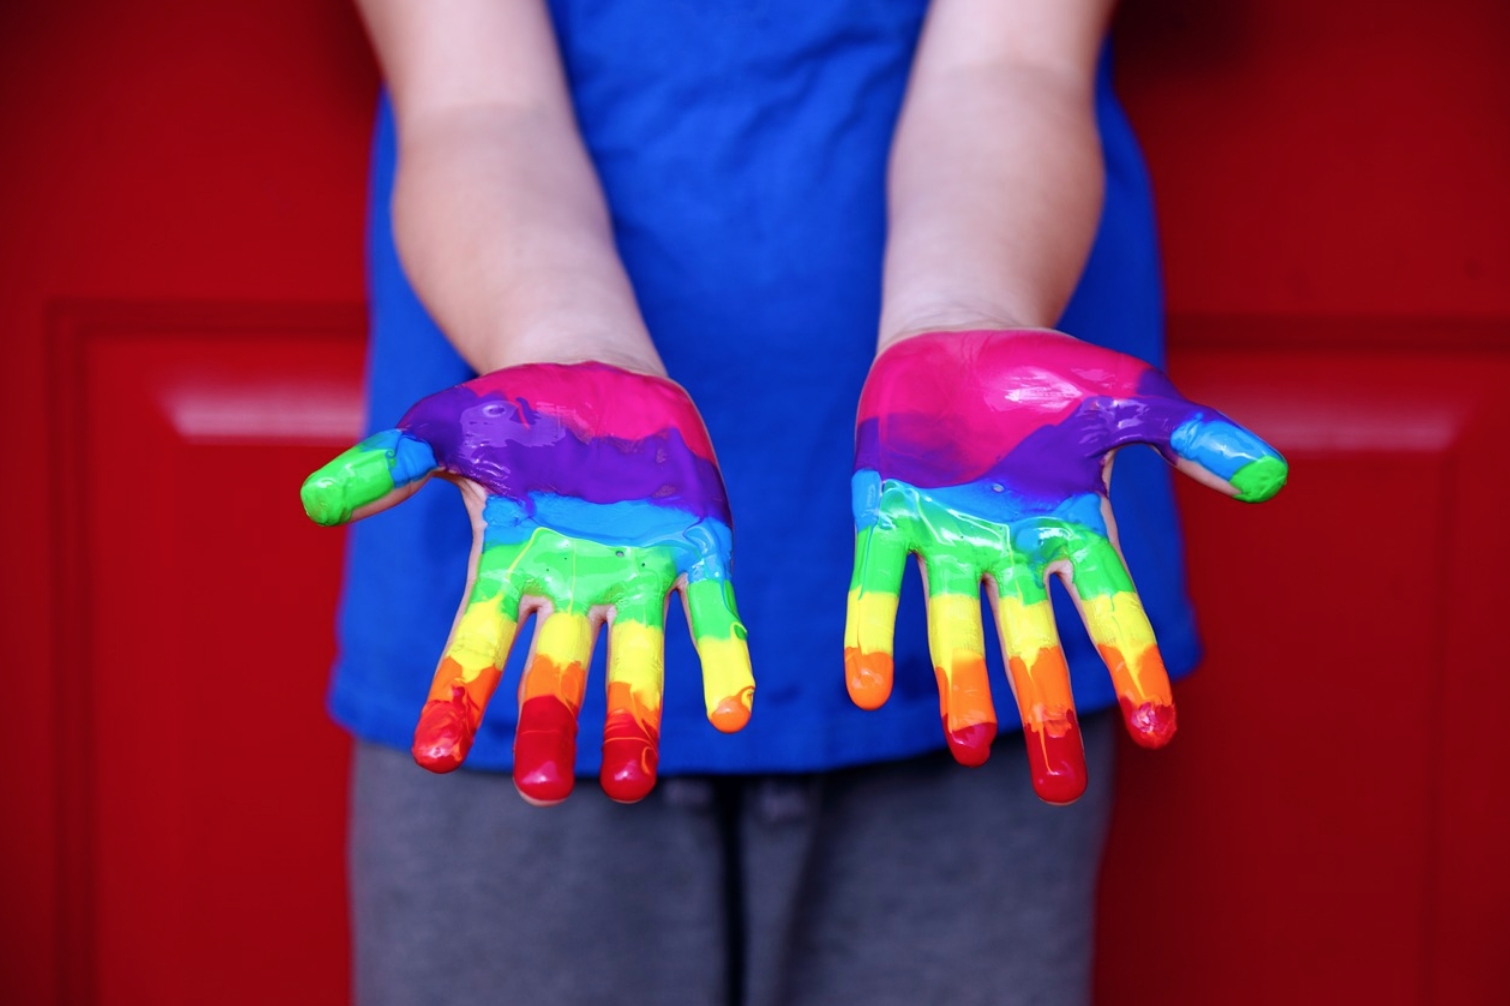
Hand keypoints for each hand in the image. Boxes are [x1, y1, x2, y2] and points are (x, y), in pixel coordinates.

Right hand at [301, 362, 753, 804]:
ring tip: (632, 786)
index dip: (455, 697)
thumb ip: (389, 464)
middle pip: (556, 672)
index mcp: (509, 568)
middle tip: (542, 790)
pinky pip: (709, 614)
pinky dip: (721, 659)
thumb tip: (314, 504)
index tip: (436, 755)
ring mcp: (635, 575)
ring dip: (635, 720)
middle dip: (549, 727)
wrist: (599, 375)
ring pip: (634, 661)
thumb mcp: (445, 428)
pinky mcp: (695, 551)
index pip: (475, 645)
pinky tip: (732, 711)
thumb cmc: (514, 413)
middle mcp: (572, 588)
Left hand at [846, 329, 1285, 803]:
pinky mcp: (884, 513)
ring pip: (956, 623)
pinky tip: (866, 690)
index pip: (1110, 606)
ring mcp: (945, 534)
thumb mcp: (1129, 395)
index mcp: (1072, 525)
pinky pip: (878, 581)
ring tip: (968, 748)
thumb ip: (1191, 438)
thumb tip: (1271, 480)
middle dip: (1043, 707)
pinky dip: (871, 631)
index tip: (1156, 731)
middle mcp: (1009, 547)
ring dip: (962, 684)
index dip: (1133, 665)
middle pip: (1031, 640)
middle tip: (1058, 787)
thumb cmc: (1049, 373)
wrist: (959, 333)